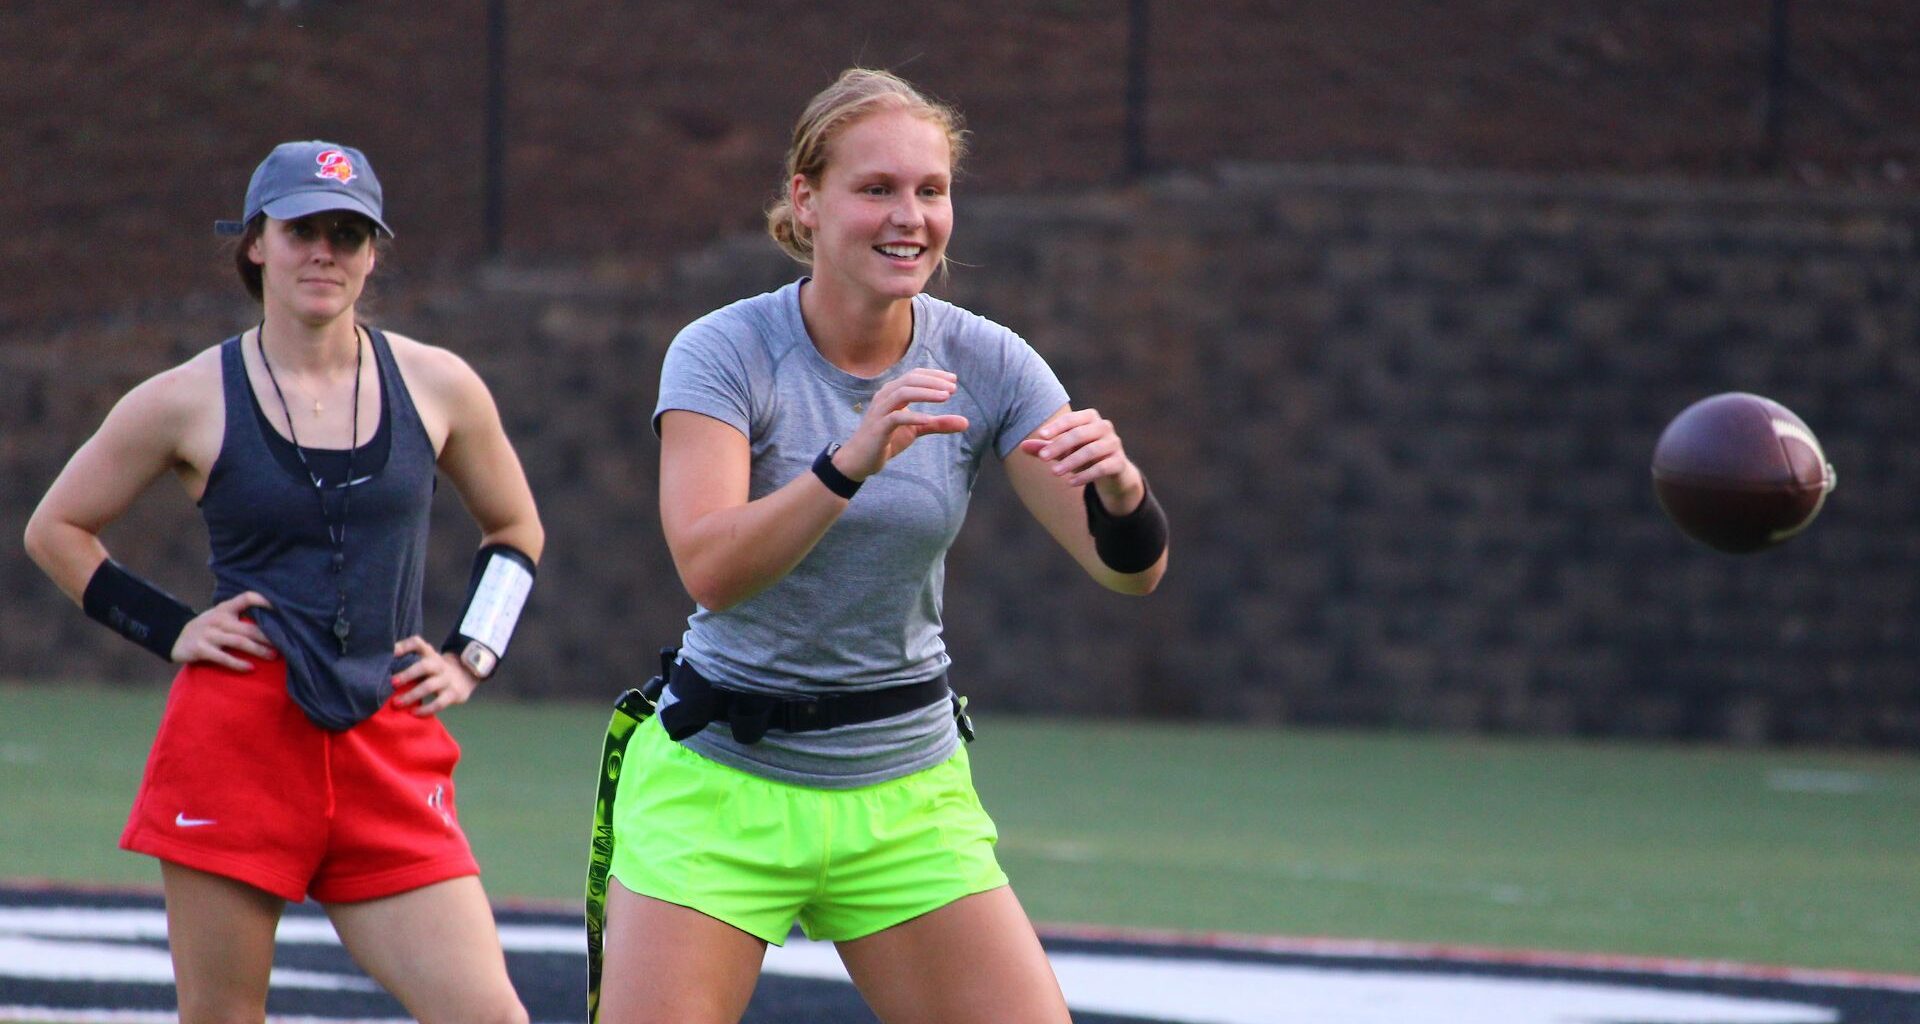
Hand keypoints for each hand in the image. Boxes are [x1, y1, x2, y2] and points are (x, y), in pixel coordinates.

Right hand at [172, 591, 276, 669]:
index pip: (246, 598)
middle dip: (269, 636)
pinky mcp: (201, 649)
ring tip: (273, 656)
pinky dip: (238, 663)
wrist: (175, 639)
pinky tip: (250, 668)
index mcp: (224, 609)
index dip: (262, 600)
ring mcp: (208, 634)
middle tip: (286, 643)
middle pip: (249, 627)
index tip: (280, 608)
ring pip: (239, 642)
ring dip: (258, 650)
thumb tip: (273, 623)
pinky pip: (223, 657)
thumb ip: (240, 616)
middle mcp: (217, 619)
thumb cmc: (209, 628)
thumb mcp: (221, 616)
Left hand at [390, 635, 479, 716]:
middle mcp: (438, 664)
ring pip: (429, 686)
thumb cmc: (434, 669)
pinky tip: (413, 713)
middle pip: (424, 666)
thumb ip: (408, 659)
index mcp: (429, 654)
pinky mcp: (453, 694)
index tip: (392, 653)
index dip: (404, 646)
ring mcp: (447, 679)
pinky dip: (425, 709)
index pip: (417, 643)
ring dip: (411, 695)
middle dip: (407, 675)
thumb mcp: (425, 659)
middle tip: (392, 683)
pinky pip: (439, 703)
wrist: (464, 675)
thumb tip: (383, 664)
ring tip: (397, 703)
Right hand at [834, 368, 969, 481]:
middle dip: (933, 381)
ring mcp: (880, 411)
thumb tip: (966, 422)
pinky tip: (929, 419)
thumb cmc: (887, 440)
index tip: (953, 379)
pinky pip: (896, 417)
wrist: (859, 460)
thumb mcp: (916, 430)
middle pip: (910, 379)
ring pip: (903, 393)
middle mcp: (885, 397)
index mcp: (893, 393)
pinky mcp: (878, 428)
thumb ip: (938, 424)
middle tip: (953, 388)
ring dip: (926, 393)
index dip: (934, 375)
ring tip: (946, 396)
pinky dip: (913, 416)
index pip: (914, 375)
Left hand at [1018, 407, 1143, 511]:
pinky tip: (1071, 483)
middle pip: (1080, 434)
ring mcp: (1114, 444)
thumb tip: (1022, 446)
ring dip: (1071, 462)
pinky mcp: (1119, 463)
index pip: (1071, 420)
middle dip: (1059, 445)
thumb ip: (1045, 448)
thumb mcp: (1063, 452)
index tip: (1041, 436)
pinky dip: (1085, 476)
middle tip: (1042, 458)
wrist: (1113, 473)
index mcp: (1090, 418)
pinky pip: (1102, 468)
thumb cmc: (1083, 455)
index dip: (1056, 427)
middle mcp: (1104, 427)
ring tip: (1054, 472)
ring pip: (1091, 451)